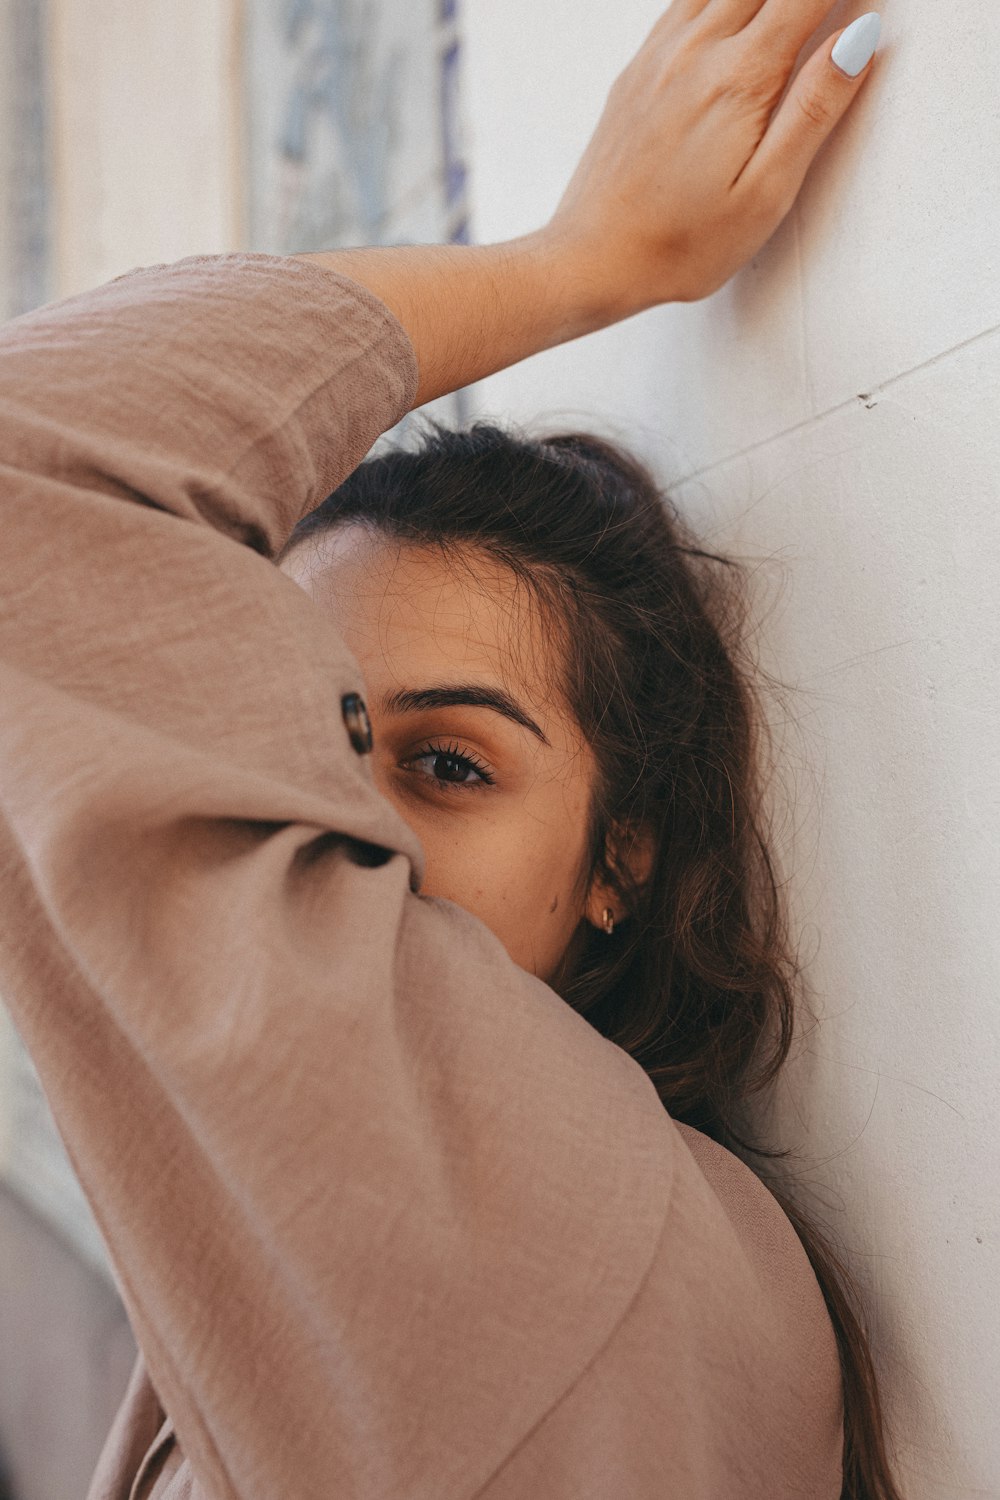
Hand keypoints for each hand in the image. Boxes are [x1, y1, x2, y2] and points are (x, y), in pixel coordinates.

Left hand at [547, 2, 880, 309]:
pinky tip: (734, 10)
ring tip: (789, 12)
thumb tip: (859, 38)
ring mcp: (659, 55)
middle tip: (831, 6)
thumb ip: (814, 110)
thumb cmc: (680, 245)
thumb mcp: (766, 194)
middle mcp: (695, 50)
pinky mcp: (637, 69)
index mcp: (739, 79)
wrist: (592, 260)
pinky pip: (685, 0)